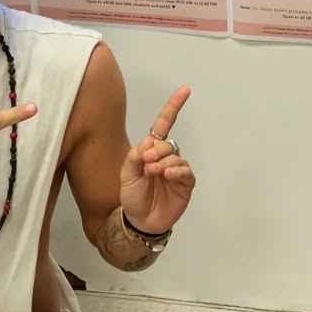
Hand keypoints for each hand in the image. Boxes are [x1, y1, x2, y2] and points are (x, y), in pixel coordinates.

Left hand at [119, 85, 193, 235]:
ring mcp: (177, 170)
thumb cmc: (131, 196)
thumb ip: (135, 155)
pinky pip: (185, 170)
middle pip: (167, 142)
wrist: (139, 221)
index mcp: (151, 151)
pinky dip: (176, 170)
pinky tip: (167, 175)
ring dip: (164, 162)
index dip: (173, 107)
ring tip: (153, 172)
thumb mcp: (126, 174)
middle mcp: (166, 157)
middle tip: (146, 163)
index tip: (185, 90)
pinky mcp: (185, 183)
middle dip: (156, 150)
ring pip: (175, 155)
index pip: (164, 125)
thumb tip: (149, 142)